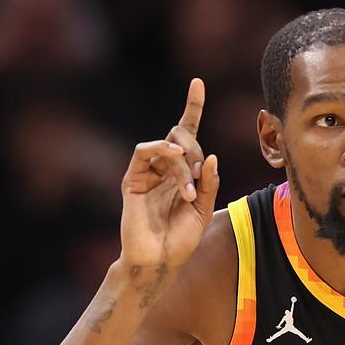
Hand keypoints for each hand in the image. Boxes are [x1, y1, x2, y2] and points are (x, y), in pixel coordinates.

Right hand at [119, 77, 219, 268]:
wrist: (159, 261)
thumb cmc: (181, 239)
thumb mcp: (204, 210)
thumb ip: (209, 184)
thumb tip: (211, 157)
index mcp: (182, 172)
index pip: (187, 133)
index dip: (192, 107)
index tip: (198, 82)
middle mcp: (164, 168)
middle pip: (181, 135)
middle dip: (196, 151)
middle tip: (201, 177)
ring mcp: (147, 173)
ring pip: (168, 145)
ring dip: (184, 164)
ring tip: (189, 191)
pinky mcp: (132, 180)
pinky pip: (144, 152)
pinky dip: (162, 151)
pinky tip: (176, 160)